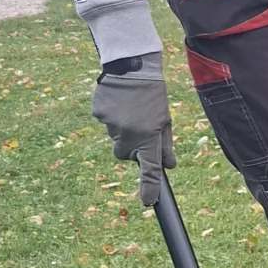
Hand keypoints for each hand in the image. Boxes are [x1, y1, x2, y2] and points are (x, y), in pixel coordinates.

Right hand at [92, 53, 175, 205]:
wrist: (132, 65)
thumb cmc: (153, 93)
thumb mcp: (165, 119)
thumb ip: (165, 145)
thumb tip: (170, 167)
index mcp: (148, 137)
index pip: (150, 168)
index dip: (149, 187)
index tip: (148, 202)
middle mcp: (128, 135)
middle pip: (124, 154)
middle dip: (131, 146)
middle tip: (139, 126)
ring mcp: (110, 125)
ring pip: (114, 137)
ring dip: (122, 128)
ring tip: (130, 107)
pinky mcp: (97, 114)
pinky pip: (104, 122)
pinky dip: (111, 116)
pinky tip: (118, 101)